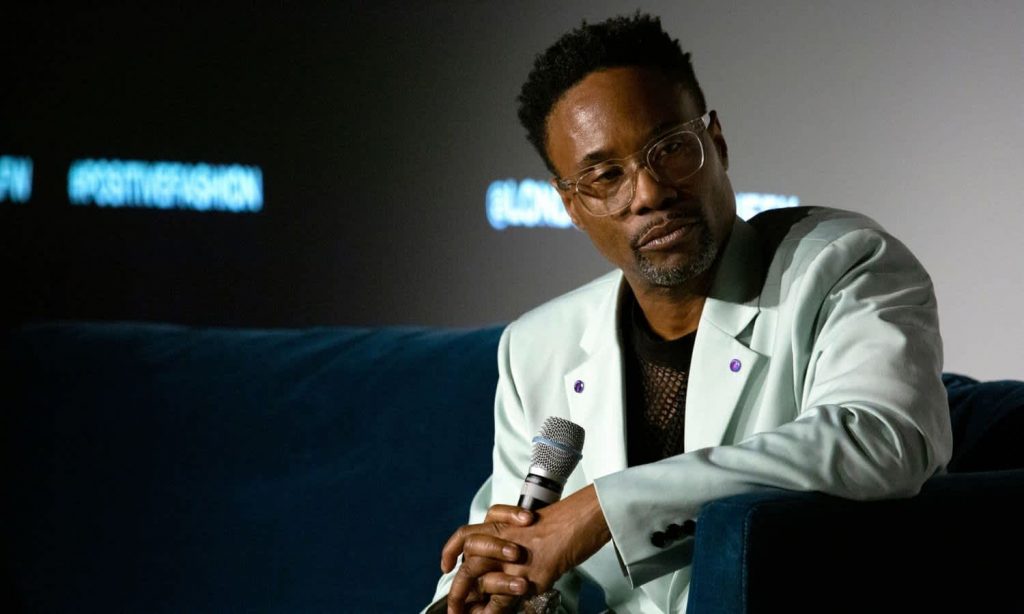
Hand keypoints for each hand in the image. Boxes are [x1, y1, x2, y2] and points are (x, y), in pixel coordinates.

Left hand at [443, 486, 611, 612]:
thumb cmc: (567, 519)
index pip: (465, 536)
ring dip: (470, 600)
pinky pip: (503, 598)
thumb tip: (511, 556)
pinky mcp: (528, 575)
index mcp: (502, 525)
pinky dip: (494, 611)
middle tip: (454, 605)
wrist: (584, 517)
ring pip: (480, 579)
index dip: (451, 551)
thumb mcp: (535, 526)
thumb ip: (517, 539)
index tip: (445, 565)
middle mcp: (503, 540)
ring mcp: (514, 558)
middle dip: (457, 587)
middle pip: (468, 562)